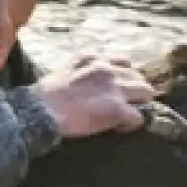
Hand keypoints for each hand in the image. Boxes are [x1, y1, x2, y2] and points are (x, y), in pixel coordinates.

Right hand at [35, 56, 156, 138]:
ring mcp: (114, 88)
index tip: (115, 88)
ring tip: (127, 116)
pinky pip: (139, 117)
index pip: (121, 62)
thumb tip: (87, 86)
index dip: (122, 76)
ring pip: (146, 92)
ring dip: (138, 104)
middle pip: (137, 76)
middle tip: (126, 104)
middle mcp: (106, 68)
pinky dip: (131, 124)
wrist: (40, 111)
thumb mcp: (63, 72)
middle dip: (134, 90)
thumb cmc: (43, 97)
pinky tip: (120, 128)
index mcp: (91, 58)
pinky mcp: (118, 109)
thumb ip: (80, 73)